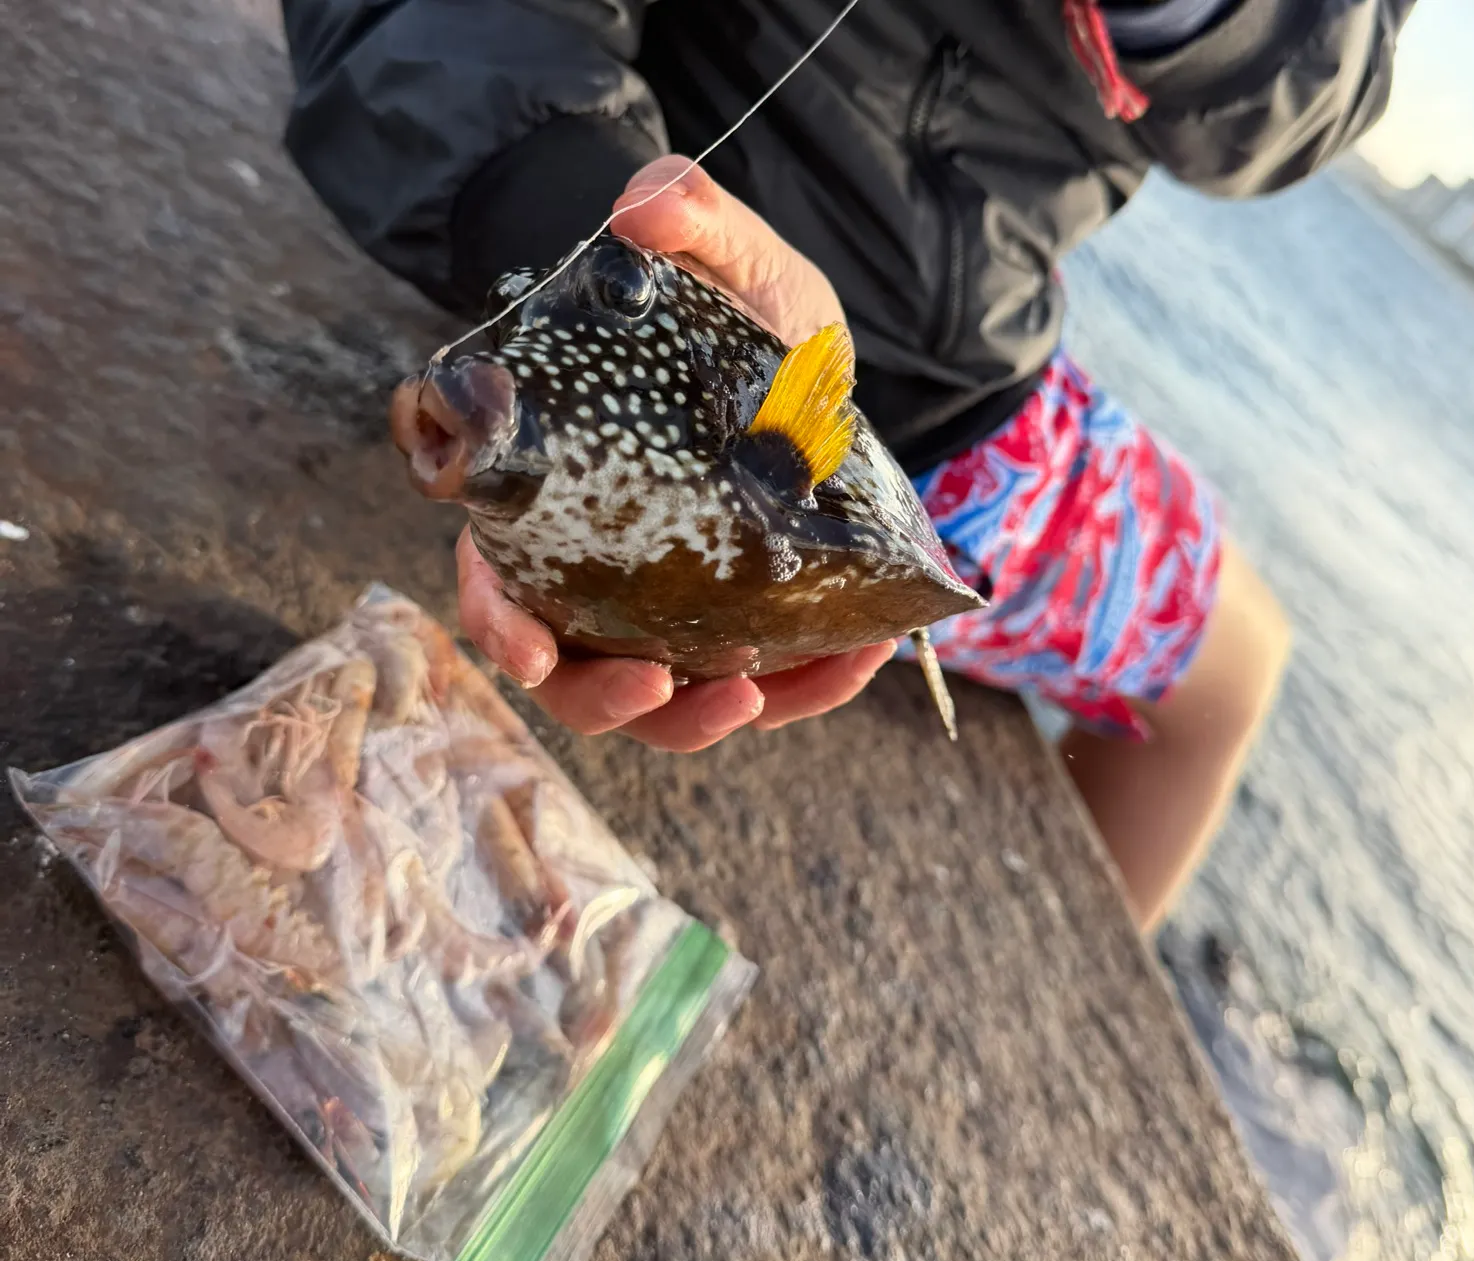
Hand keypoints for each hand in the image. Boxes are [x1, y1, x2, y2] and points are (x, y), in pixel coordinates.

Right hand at [454, 156, 897, 750]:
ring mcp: (675, 614)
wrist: (814, 356)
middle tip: (656, 682)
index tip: (527, 645)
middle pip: (572, 676)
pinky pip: (766, 683)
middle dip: (604, 698)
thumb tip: (644, 207)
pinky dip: (806, 688)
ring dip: (696, 720)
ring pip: (660, 706)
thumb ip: (689, 218)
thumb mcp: (733, 260)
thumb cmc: (744, 314)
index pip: (496, 583)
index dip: (498, 625)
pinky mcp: (750, 628)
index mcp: (558, 505)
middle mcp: (602, 578)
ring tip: (752, 692)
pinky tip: (856, 657)